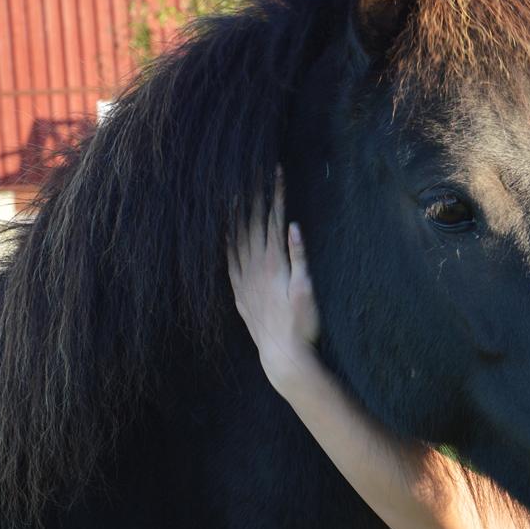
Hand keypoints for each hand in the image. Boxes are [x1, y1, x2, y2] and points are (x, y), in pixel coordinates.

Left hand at [228, 177, 323, 397]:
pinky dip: (224, 242)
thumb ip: (299, 257)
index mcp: (273, 263)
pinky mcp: (239, 294)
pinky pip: (227, 261)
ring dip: (236, 215)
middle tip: (251, 172)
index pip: (273, 219)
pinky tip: (221, 233)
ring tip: (233, 193)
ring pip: (236, 239)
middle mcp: (254, 268)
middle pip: (252, 224)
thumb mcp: (307, 289)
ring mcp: (244, 281)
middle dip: (253, 195)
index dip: (274, 194)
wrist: (283, 356)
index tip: (275, 172)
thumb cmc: (302, 324)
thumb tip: (292, 226)